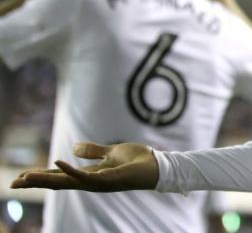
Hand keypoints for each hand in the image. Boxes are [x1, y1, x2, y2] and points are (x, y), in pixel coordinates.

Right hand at [10, 142, 158, 191]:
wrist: (157, 166)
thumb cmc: (138, 160)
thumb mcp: (112, 152)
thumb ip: (94, 151)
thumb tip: (74, 147)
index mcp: (90, 174)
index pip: (60, 177)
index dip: (41, 176)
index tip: (22, 177)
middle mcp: (91, 180)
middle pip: (58, 183)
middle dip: (36, 182)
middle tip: (13, 183)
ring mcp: (98, 182)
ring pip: (66, 182)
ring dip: (45, 178)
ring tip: (26, 176)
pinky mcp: (108, 179)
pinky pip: (86, 175)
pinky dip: (71, 170)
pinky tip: (57, 162)